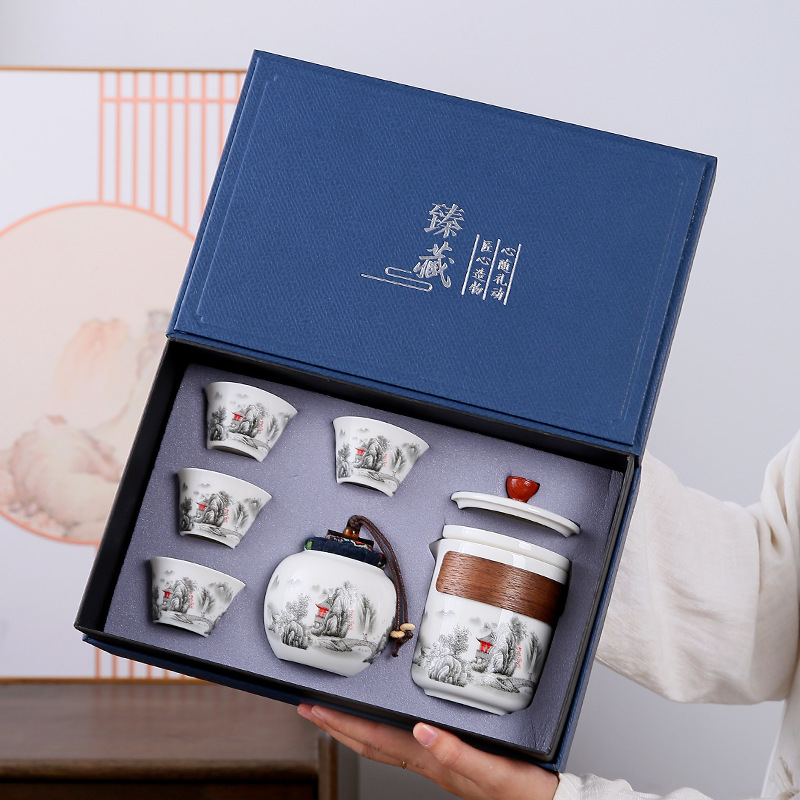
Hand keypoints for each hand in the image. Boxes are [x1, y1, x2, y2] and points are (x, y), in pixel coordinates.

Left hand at [297, 704, 558, 799]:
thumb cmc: (520, 790)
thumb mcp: (491, 769)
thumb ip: (457, 752)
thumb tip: (422, 730)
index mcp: (430, 759)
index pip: (375, 740)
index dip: (343, 723)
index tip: (317, 709)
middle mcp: (426, 759)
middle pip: (370, 743)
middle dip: (337, 725)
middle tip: (310, 708)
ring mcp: (434, 760)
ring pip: (382, 743)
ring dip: (354, 727)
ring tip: (336, 712)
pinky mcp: (447, 757)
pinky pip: (402, 742)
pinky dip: (383, 729)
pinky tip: (385, 721)